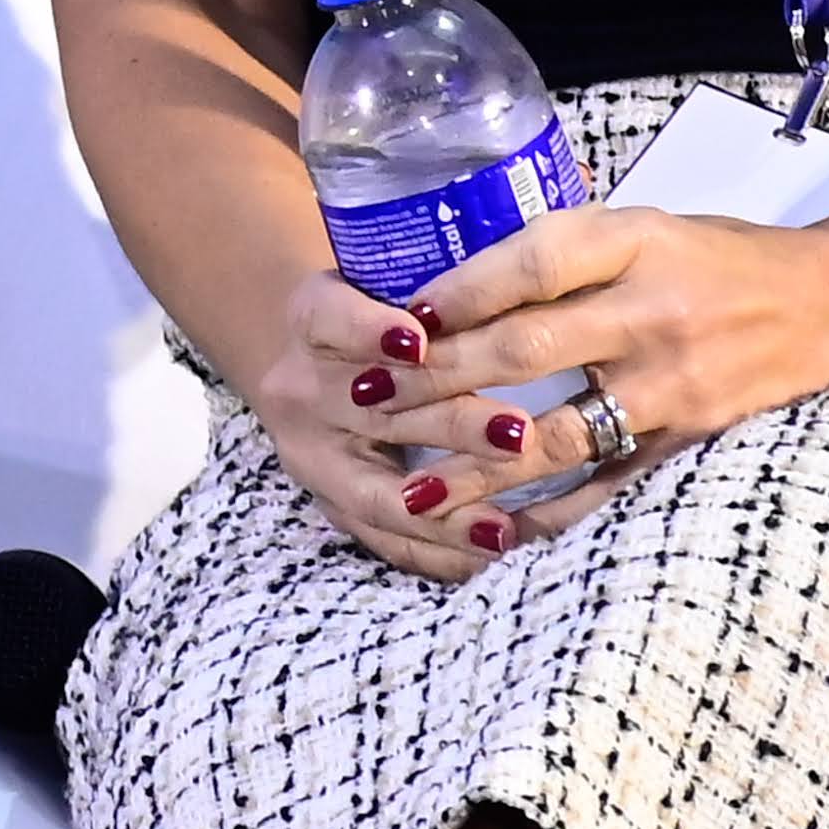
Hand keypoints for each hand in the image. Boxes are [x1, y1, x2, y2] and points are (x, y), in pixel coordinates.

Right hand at [243, 268, 555, 582]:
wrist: (312, 357)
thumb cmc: (375, 308)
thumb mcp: (383, 278)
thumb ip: (437, 289)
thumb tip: (526, 277)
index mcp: (313, 318)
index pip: (334, 320)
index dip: (373, 332)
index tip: (421, 341)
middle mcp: (302, 391)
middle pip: (378, 413)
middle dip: (451, 427)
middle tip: (518, 433)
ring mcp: (314, 458)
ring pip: (379, 494)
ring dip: (446, 513)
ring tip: (504, 525)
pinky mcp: (335, 507)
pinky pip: (389, 542)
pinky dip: (443, 551)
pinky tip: (495, 551)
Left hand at [377, 204, 828, 542]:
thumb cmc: (735, 261)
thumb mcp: (657, 226)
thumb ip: (575, 252)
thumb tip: (463, 282)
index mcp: (641, 241)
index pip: (533, 262)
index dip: (459, 292)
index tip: (398, 319)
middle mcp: (655, 311)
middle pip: (525, 347)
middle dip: (436, 380)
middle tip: (366, 402)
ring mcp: (675, 385)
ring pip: (555, 432)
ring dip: (474, 464)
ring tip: (410, 488)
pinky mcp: (693, 443)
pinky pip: (607, 488)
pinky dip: (549, 516)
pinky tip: (495, 534)